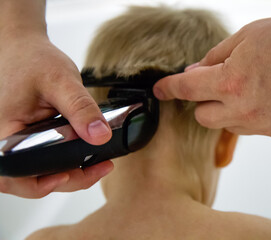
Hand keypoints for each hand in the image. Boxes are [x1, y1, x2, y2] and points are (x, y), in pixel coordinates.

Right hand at [0, 33, 112, 197]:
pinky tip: (87, 157)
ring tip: (98, 164)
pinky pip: (43, 161)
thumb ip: (80, 108)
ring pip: (38, 174)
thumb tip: (99, 136)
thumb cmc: (32, 61)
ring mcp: (15, 144)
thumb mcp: (61, 81)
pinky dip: (65, 163)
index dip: (42, 184)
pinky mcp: (27, 141)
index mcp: (2, 132)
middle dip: (67, 180)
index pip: (16, 175)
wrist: (25, 50)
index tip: (71, 175)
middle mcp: (5, 142)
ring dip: (69, 174)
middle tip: (99, 169)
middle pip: (29, 180)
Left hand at [154, 13, 270, 142]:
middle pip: (203, 117)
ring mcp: (265, 125)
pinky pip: (257, 129)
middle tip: (218, 85)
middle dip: (204, 101)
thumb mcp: (248, 37)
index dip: (169, 89)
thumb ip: (216, 57)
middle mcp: (244, 109)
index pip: (187, 89)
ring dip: (231, 110)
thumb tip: (195, 71)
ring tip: (253, 89)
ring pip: (230, 125)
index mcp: (231, 81)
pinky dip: (257, 116)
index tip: (160, 91)